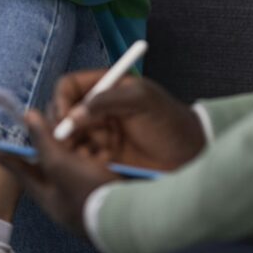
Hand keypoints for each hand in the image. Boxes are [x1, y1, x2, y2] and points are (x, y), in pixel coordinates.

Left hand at [0, 110, 118, 234]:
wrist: (129, 218)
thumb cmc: (88, 195)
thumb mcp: (61, 165)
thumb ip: (44, 141)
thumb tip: (29, 116)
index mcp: (47, 194)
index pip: (20, 170)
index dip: (5, 156)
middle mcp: (62, 197)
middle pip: (49, 165)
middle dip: (52, 145)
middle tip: (52, 126)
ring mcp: (83, 197)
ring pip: (74, 165)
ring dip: (78, 146)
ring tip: (83, 132)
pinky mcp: (103, 192)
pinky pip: (95, 169)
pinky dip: (98, 156)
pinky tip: (107, 147)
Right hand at [52, 70, 205, 170]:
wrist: (191, 156)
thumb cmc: (170, 122)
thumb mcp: (142, 100)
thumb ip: (107, 100)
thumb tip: (74, 114)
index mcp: (106, 86)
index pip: (69, 86)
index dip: (61, 99)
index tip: (64, 117)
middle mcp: (98, 108)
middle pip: (63, 112)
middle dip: (61, 126)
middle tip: (65, 142)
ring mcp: (99, 132)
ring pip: (68, 137)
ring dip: (69, 146)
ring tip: (83, 156)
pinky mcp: (102, 156)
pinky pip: (80, 157)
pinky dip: (81, 162)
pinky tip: (96, 166)